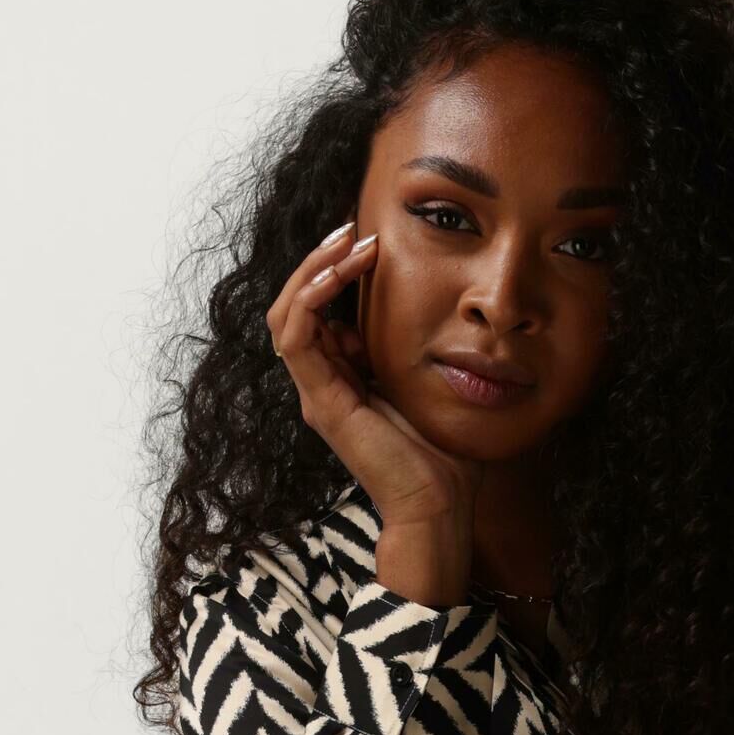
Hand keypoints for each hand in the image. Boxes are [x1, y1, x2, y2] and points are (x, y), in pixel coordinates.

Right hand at [266, 221, 480, 582]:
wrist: (441, 506)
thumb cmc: (445, 456)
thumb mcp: (427, 386)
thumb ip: (415, 351)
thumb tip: (429, 312)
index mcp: (344, 380)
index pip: (320, 312)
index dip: (335, 271)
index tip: (368, 239)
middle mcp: (322, 385)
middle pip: (296, 305)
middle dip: (321, 261)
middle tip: (354, 227)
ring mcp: (317, 394)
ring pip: (288, 313)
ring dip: (315, 270)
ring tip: (350, 241)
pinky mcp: (322, 402)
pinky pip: (296, 335)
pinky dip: (312, 296)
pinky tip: (342, 271)